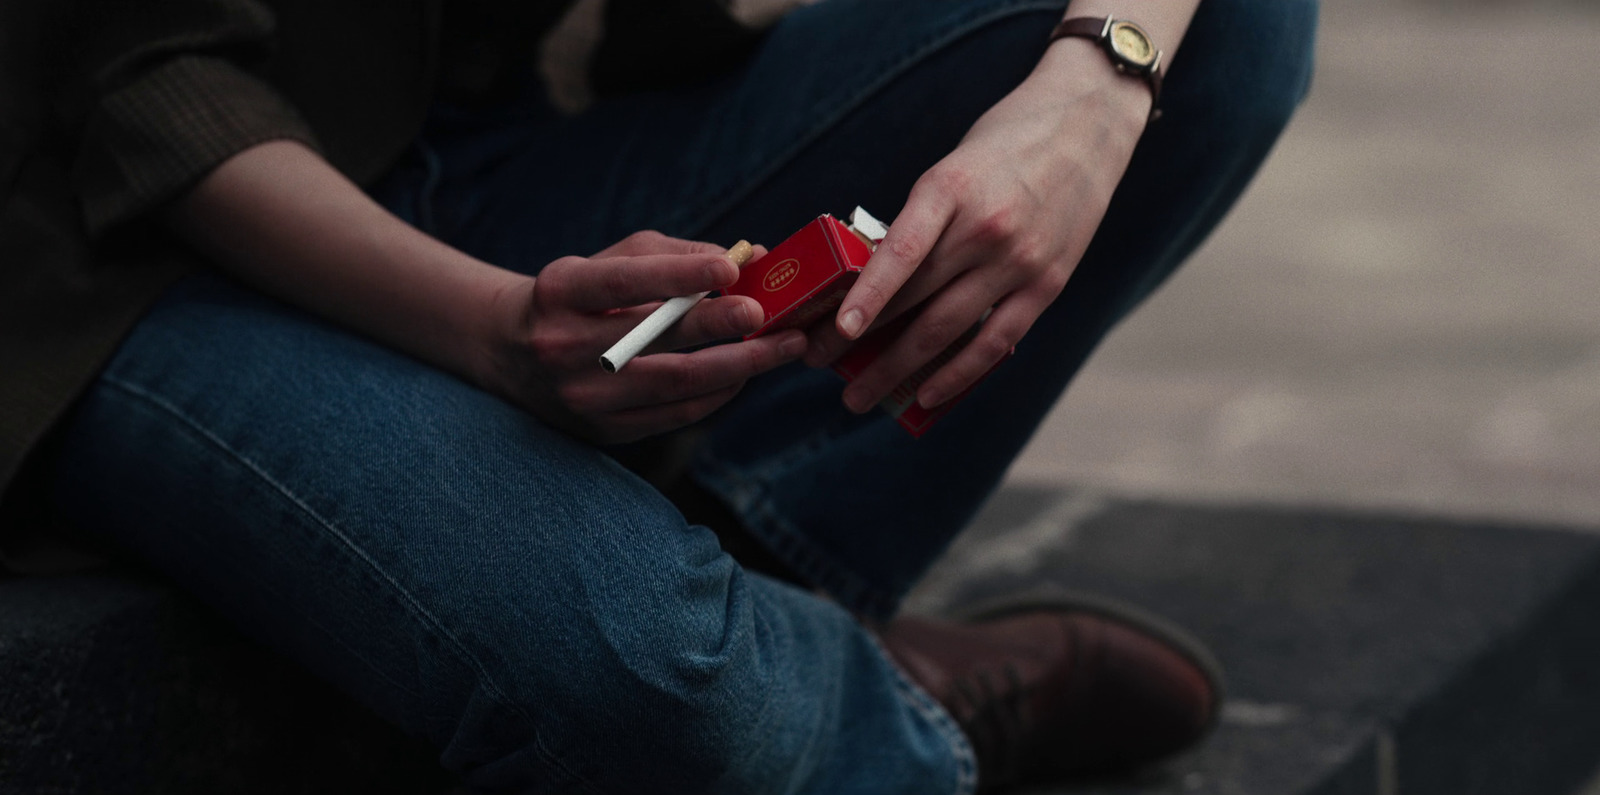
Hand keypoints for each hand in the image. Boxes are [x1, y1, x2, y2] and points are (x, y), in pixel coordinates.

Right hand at [481, 231, 805, 443]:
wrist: (513, 354)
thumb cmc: (579, 294)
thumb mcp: (608, 260)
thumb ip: (672, 255)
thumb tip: (745, 258)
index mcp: (561, 293)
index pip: (625, 282)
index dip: (680, 275)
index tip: (731, 268)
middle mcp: (564, 347)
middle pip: (657, 340)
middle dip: (721, 326)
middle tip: (769, 314)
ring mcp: (584, 396)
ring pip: (676, 384)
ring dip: (739, 365)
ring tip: (785, 346)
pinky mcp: (604, 430)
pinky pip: (677, 413)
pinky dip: (719, 391)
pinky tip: (747, 371)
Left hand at [803, 40, 1152, 412]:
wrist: (1089, 121)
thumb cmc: (1005, 141)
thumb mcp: (952, 166)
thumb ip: (921, 221)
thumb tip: (874, 280)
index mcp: (951, 188)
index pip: (901, 252)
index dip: (867, 296)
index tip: (834, 330)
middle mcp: (986, 228)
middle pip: (915, 299)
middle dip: (859, 341)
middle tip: (818, 365)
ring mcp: (1020, 261)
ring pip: (948, 329)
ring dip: (897, 369)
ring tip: (858, 397)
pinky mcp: (1048, 285)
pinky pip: (996, 341)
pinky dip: (957, 373)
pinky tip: (925, 396)